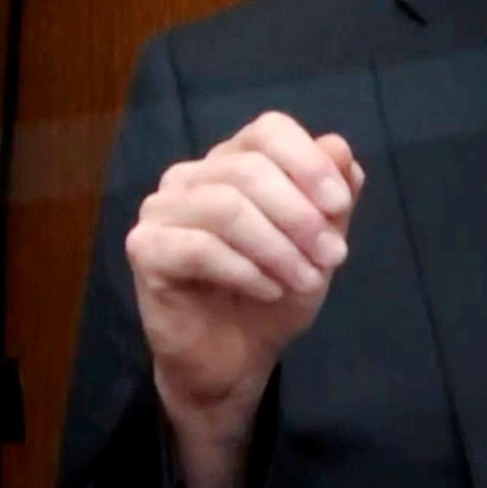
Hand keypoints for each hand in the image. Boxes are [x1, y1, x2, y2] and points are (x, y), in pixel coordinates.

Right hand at [126, 111, 362, 487]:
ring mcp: (162, 209)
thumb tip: (338, 148)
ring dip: (278, 247)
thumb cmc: (277, 289)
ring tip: (305, 279)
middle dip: (301, 215)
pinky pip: (199, 248)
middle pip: (250, 169)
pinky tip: (269, 289)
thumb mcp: (322, 241)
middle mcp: (193, 174)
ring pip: (226, 207)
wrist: (236, 357)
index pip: (269, 130)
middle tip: (333, 256)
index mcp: (235, 158)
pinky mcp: (146, 249)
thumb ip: (333, 195)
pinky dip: (245, 270)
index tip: (339, 205)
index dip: (308, 162)